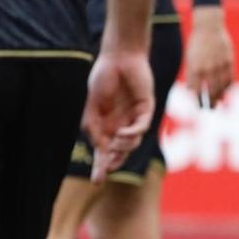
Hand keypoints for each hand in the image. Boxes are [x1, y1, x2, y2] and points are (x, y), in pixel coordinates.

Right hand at [83, 46, 154, 184]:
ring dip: (122, 147)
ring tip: (112, 144)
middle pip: (120, 152)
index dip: (101, 167)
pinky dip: (132, 133)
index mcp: (107, 125)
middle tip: (106, 170)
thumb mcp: (92, 106)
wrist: (118, 56)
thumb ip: (93, 126)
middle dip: (113, 163)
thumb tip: (100, 148)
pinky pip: (141, 127)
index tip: (97, 182)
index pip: (105, 152)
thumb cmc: (103, 78)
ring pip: (132, 143)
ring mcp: (135, 117)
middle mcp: (121, 124)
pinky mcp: (146, 108)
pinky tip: (122, 133)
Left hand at [184, 6, 235, 106]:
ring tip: (219, 102)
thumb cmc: (196, 43)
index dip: (198, 101)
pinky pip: (231, 78)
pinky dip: (229, 86)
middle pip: (211, 92)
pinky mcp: (229, 61)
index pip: (197, 91)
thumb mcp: (189, 58)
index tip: (199, 107)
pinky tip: (227, 91)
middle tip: (211, 109)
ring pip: (222, 87)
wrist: (209, 26)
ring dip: (221, 96)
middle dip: (211, 102)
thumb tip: (192, 90)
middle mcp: (208, 68)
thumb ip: (191, 74)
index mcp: (196, 68)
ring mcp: (220, 65)